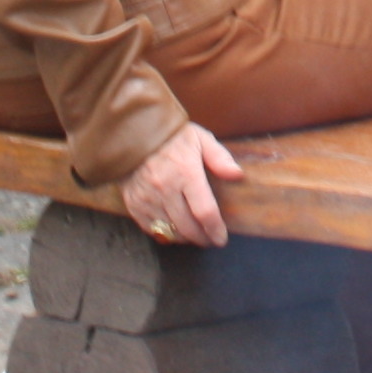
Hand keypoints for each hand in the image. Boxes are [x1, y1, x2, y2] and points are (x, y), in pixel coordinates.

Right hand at [119, 121, 242, 248]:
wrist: (135, 133)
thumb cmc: (172, 136)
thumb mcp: (200, 139)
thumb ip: (220, 157)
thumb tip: (237, 175)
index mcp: (186, 172)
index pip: (204, 212)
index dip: (215, 229)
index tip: (221, 239)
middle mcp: (166, 188)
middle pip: (188, 227)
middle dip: (202, 238)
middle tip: (210, 239)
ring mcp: (147, 198)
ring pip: (170, 231)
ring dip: (185, 238)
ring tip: (195, 235)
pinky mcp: (134, 204)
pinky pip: (152, 229)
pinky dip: (165, 233)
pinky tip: (174, 229)